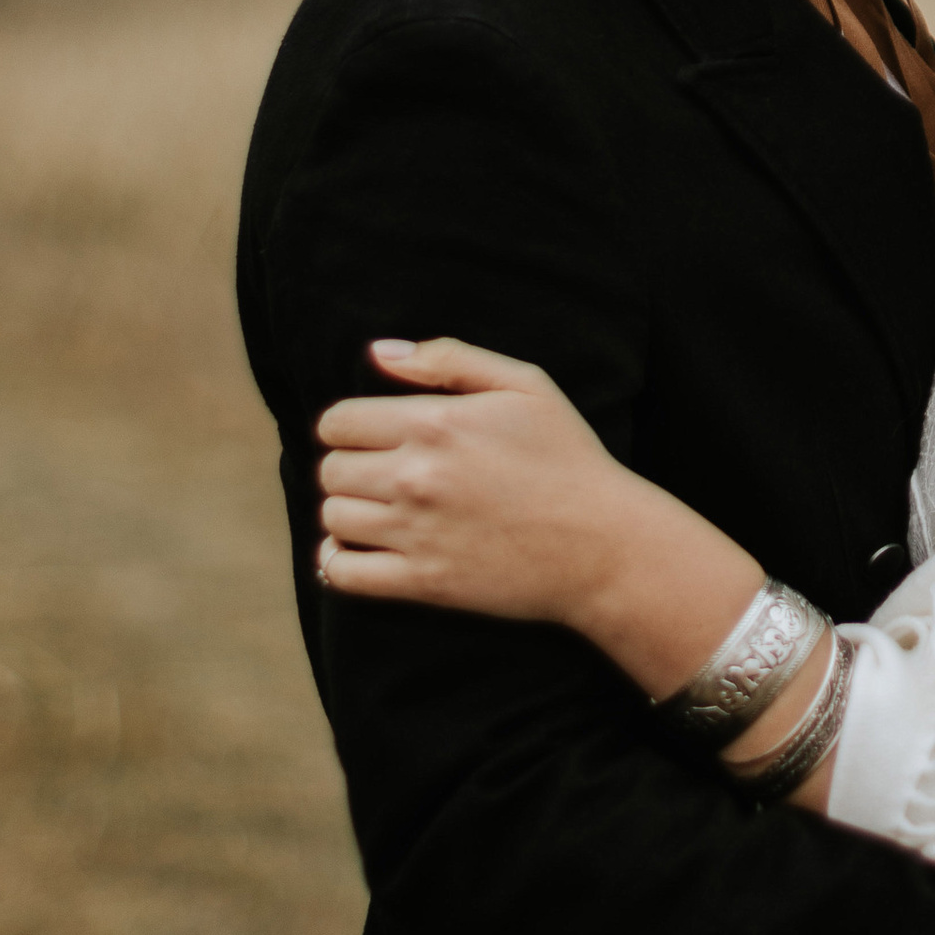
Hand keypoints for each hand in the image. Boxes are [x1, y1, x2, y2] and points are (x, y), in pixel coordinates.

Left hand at [316, 337, 645, 629]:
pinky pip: (342, 572)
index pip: (337, 422)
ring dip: (347, 512)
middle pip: (330, 469)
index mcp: (435, 423)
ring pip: (333, 517)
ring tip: (380, 510)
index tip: (370, 437)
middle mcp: (416, 477)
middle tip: (383, 474)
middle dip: (349, 467)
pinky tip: (360, 550)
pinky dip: (337, 561)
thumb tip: (378, 352)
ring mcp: (417, 533)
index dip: (347, 426)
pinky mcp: (423, 582)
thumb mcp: (525, 385)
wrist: (605, 546)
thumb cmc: (568, 459)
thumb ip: (448, 358)